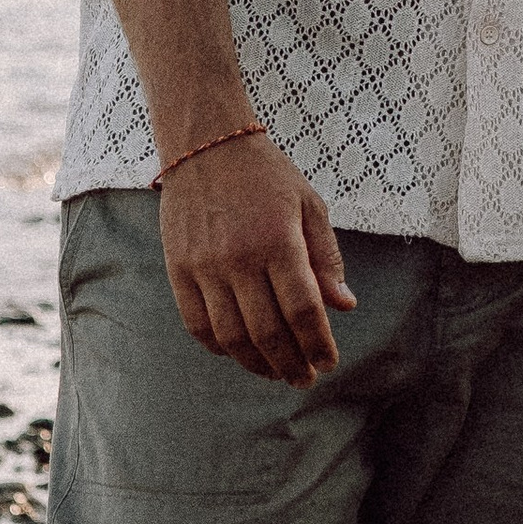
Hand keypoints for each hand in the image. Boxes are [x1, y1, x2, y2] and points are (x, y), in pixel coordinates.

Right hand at [159, 132, 354, 383]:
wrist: (206, 145)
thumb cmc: (267, 176)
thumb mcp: (309, 205)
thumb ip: (326, 258)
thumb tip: (344, 306)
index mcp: (278, 240)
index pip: (303, 310)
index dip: (318, 344)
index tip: (329, 363)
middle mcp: (239, 257)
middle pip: (267, 332)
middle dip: (291, 364)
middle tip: (305, 379)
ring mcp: (204, 265)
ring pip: (231, 337)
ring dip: (257, 364)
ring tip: (277, 372)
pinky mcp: (178, 269)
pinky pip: (197, 324)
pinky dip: (220, 347)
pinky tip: (240, 352)